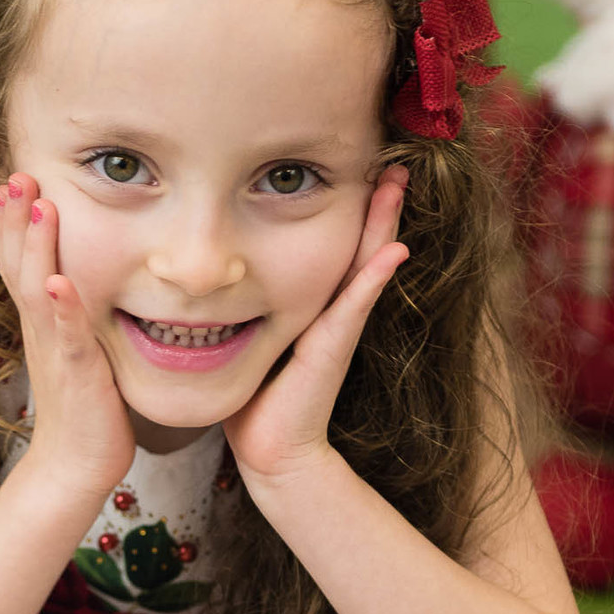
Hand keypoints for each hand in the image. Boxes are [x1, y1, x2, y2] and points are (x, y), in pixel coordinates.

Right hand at [0, 172, 135, 496]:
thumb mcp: (76, 346)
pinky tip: (62, 283)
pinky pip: (67, 337)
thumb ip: (73, 311)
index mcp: (41, 319)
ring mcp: (55, 349)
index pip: (20, 261)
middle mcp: (41, 329)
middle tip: (14, 174)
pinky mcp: (77, 374)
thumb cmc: (84, 405)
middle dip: (14, 219)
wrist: (77, 465)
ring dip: (36, 248)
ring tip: (38, 205)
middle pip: (17, 264)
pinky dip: (63, 309)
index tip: (14, 178)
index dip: (13, 221)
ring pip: (37, 290)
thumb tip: (79, 276)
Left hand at [222, 166, 409, 489]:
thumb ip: (246, 313)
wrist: (271, 451)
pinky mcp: (332, 349)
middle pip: (359, 245)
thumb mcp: (249, 341)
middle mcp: (332, 312)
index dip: (350, 210)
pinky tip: (394, 251)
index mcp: (313, 307)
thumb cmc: (256, 400)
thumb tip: (215, 284)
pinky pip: (355, 306)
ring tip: (397, 186)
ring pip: (365, 265)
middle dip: (378, 203)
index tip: (359, 169)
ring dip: (384, 225)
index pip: (336, 247)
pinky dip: (373, 278)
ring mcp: (337, 329)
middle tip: (395, 162)